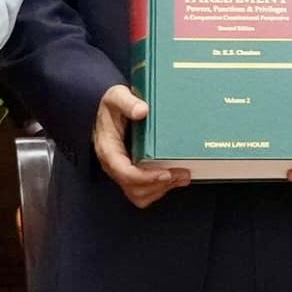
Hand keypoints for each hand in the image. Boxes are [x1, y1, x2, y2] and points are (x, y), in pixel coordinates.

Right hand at [93, 84, 189, 206]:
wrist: (109, 111)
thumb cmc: (112, 106)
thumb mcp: (117, 96)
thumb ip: (127, 102)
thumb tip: (142, 110)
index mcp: (108, 149)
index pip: (123, 172)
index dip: (145, 177)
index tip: (165, 173)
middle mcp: (113, 165)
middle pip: (134, 188)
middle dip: (159, 184)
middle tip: (183, 173)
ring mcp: (121, 172)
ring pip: (139, 195)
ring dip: (162, 189)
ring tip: (182, 176)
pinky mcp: (131, 175)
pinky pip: (143, 192)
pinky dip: (159, 189)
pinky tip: (174, 178)